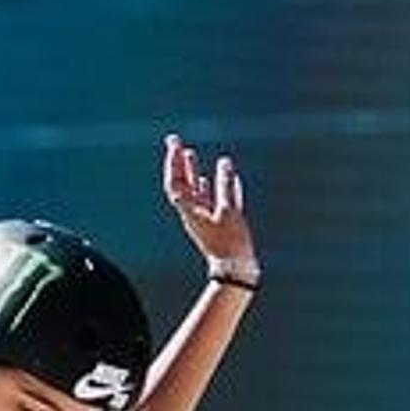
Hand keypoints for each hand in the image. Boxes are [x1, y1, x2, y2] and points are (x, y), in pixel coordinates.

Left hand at [162, 132, 257, 275]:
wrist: (235, 269)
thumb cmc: (230, 243)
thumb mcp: (229, 211)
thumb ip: (225, 186)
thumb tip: (224, 163)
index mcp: (190, 211)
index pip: (176, 183)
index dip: (174, 163)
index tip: (175, 145)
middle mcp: (193, 213)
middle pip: (181, 184)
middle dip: (177, 162)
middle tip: (174, 141)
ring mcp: (205, 217)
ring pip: (195, 190)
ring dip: (191, 171)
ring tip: (190, 153)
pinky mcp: (218, 222)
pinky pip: (213, 199)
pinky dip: (215, 184)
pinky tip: (220, 175)